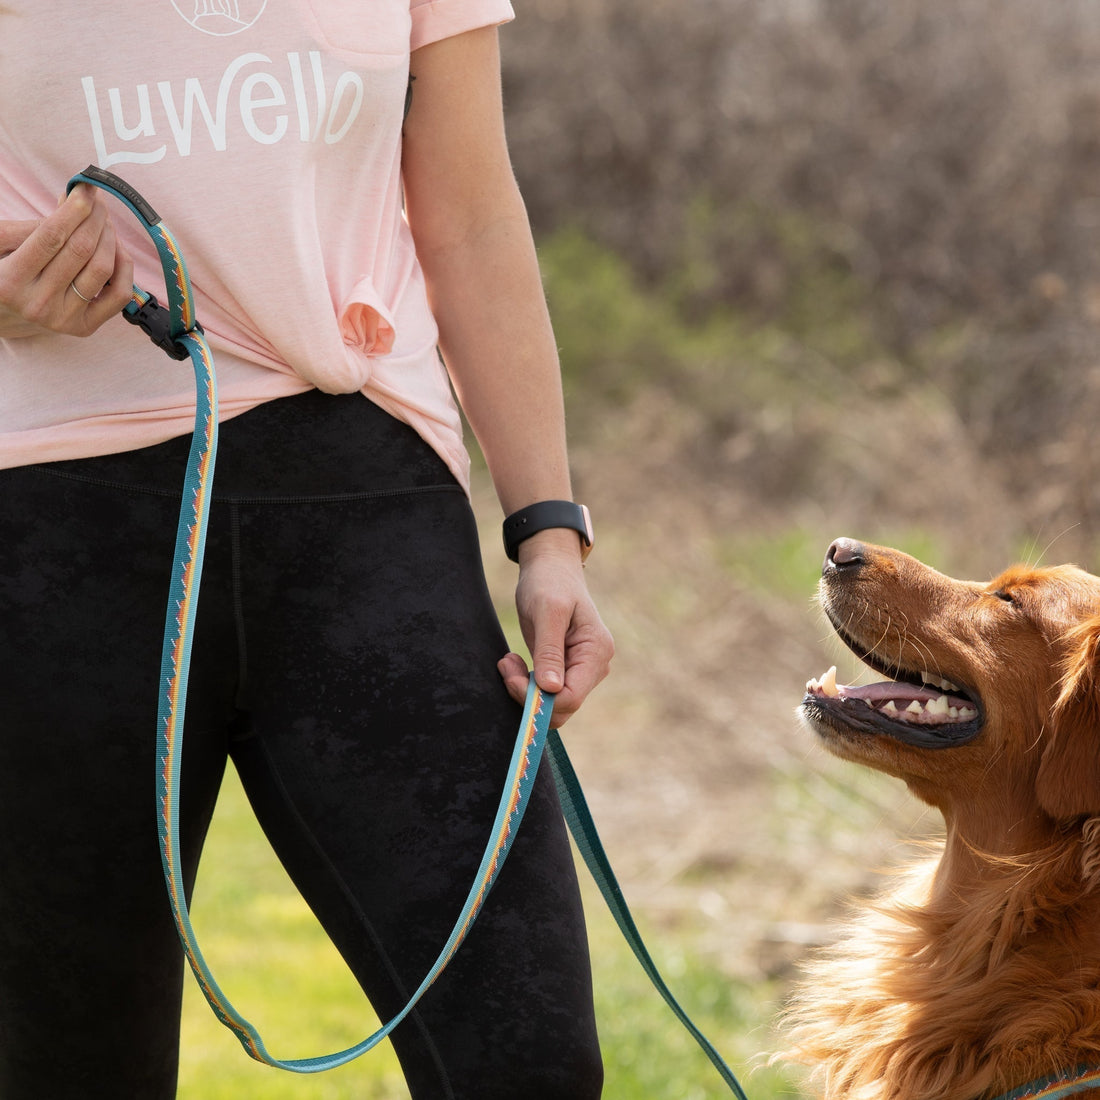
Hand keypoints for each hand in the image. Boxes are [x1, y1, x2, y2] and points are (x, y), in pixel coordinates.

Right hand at [0, 184, 133, 337]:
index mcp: (9, 281)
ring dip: (110, 237)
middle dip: (94, 217)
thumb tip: (73, 202)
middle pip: (80, 250)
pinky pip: (118, 295)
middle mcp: (38, 304)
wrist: (4, 314)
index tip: (87, 188)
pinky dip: (124, 267)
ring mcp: (63, 319)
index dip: (74, 208)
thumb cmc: (1, 271)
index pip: (51, 237)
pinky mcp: (85, 327)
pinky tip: (116, 248)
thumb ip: (30, 226)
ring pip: (101, 269)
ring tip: (103, 221)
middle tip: (97, 200)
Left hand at [497, 531, 613, 726]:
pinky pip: (547, 691)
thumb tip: (551, 689)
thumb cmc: (549, 582)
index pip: (571, 697)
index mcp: (596, 652)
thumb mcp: (547, 612)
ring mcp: (581, 668)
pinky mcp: (566, 668)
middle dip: (529, 695)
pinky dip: (526, 683)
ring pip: (553, 702)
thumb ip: (549, 651)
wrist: (550, 566)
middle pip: (563, 705)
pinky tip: (513, 662)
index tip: (512, 678)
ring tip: (508, 661)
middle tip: (507, 667)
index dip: (540, 699)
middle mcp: (594, 665)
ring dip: (524, 688)